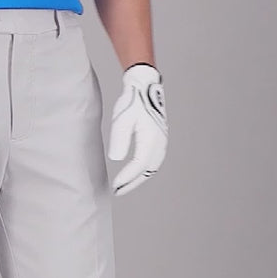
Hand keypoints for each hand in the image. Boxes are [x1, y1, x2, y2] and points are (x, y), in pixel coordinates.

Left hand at [107, 64, 167, 195]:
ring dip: (139, 178)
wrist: (145, 86)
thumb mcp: (122, 119)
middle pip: (147, 171)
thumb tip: (116, 159)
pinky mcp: (160, 138)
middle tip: (118, 191)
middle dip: (133, 183)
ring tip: (125, 185)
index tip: (114, 186)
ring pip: (152, 167)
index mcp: (151, 139)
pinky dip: (145, 170)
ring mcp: (162, 141)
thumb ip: (119, 139)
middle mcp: (160, 143)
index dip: (126, 178)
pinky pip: (154, 160)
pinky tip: (135, 172)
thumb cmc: (133, 101)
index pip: (138, 166)